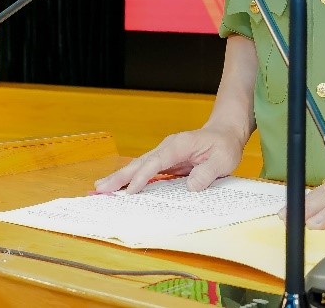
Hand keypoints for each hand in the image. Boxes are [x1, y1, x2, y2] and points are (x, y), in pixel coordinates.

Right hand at [94, 126, 244, 193]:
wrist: (225, 133)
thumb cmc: (225, 145)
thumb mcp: (223, 159)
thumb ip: (208, 172)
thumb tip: (191, 186)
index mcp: (178, 145)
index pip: (156, 162)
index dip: (142, 177)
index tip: (130, 191)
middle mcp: (167, 148)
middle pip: (139, 163)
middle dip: (119, 176)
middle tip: (99, 189)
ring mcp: (164, 155)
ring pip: (138, 167)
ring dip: (119, 178)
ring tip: (99, 189)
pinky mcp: (165, 163)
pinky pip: (145, 172)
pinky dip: (130, 180)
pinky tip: (119, 189)